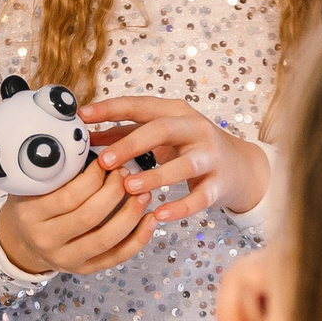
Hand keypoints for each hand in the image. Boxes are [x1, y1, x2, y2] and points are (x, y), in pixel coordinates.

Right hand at [0, 156, 158, 276]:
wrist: (22, 239)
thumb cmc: (33, 202)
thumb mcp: (34, 183)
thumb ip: (58, 168)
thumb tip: (94, 141)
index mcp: (30, 214)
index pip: (69, 195)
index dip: (94, 176)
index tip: (107, 160)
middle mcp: (46, 240)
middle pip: (89, 216)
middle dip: (115, 192)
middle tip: (127, 172)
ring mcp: (65, 259)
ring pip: (106, 238)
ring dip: (130, 213)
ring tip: (144, 192)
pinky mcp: (84, 269)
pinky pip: (116, 257)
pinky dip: (138, 239)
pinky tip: (150, 219)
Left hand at [85, 96, 268, 220]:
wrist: (239, 166)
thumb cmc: (188, 147)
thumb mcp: (158, 135)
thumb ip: (123, 133)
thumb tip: (86, 135)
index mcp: (175, 112)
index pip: (140, 106)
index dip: (111, 109)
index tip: (83, 116)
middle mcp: (195, 129)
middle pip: (162, 130)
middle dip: (131, 144)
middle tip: (104, 161)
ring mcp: (210, 156)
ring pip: (184, 165)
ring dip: (155, 176)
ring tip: (129, 186)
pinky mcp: (219, 184)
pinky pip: (200, 197)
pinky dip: (180, 207)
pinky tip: (159, 214)